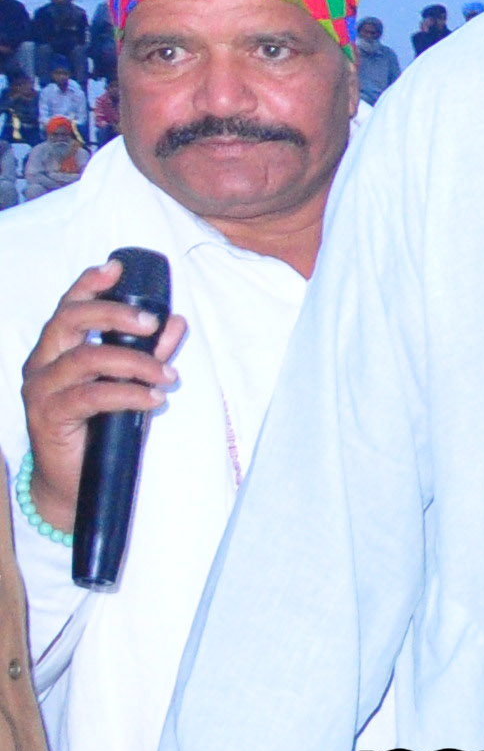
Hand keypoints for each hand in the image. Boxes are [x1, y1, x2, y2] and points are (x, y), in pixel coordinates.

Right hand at [23, 261, 188, 524]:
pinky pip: (92, 396)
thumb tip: (175, 321)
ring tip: (166, 374)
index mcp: (56, 350)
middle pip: (69, 322)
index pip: (68, 308)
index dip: (88, 285)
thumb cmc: (100, 429)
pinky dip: (129, 393)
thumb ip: (148, 352)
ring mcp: (41, 390)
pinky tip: (154, 399)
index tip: (115, 268)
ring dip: (134, 362)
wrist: (75, 482)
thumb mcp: (130, 385)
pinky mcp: (49, 416)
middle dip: (114, 315)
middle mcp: (42, 364)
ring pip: (86, 359)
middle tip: (152, 322)